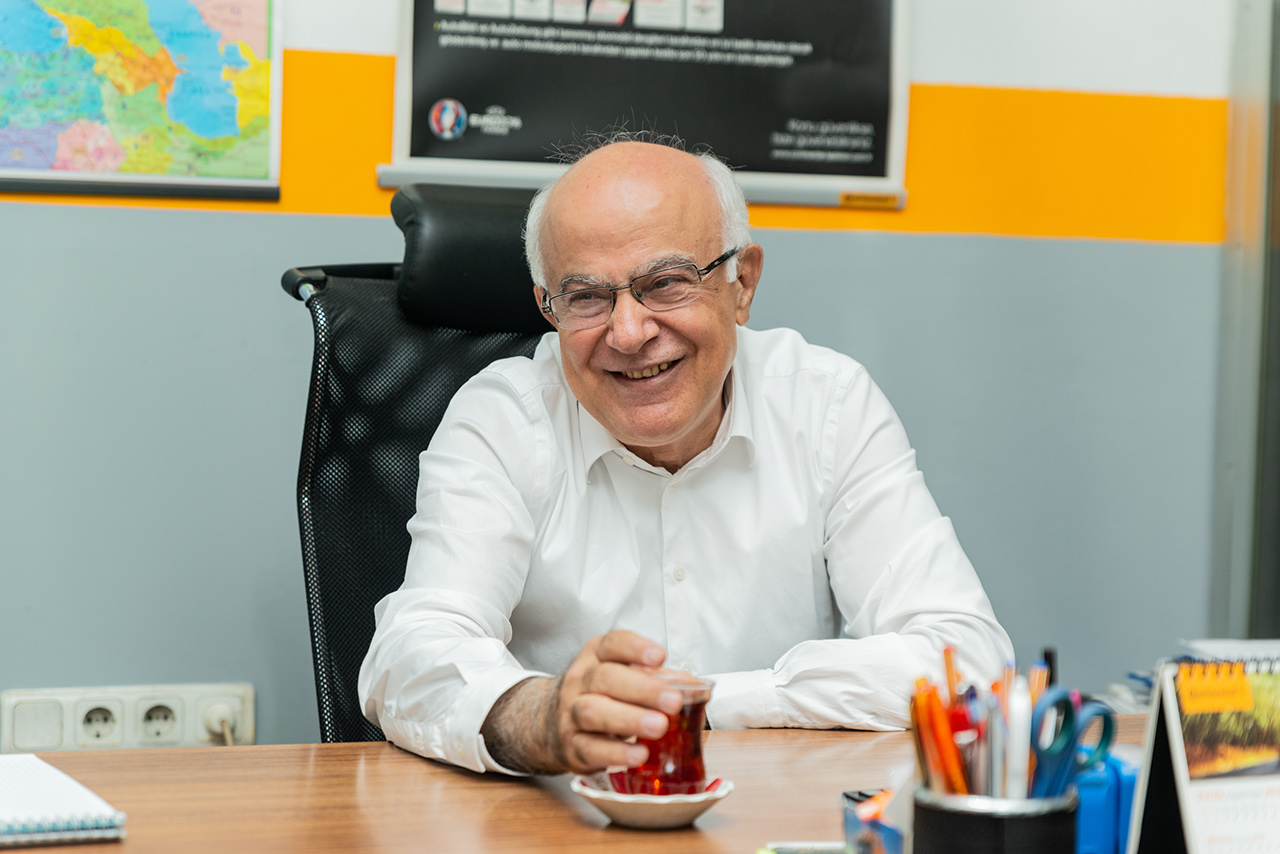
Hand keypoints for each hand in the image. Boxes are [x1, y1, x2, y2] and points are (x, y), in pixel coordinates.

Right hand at [481, 630, 683, 774]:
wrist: (549, 722)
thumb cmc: (600, 695)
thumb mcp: (622, 676)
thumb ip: (657, 678)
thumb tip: (698, 688)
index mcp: (596, 656)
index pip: (613, 644)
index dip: (635, 649)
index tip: (660, 657)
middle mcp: (580, 681)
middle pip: (605, 679)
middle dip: (642, 689)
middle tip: (673, 701)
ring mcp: (571, 714)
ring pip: (593, 712)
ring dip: (629, 719)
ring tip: (659, 727)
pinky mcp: (572, 746)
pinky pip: (590, 749)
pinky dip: (615, 753)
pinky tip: (638, 754)